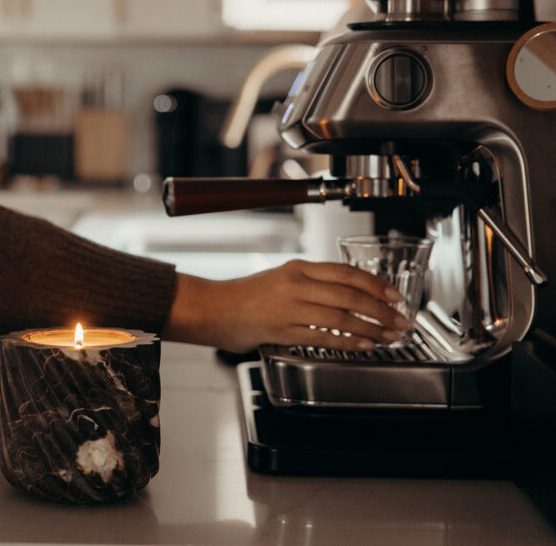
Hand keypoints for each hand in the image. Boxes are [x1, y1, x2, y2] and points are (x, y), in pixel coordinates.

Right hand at [163, 260, 410, 352]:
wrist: (213, 309)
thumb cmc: (245, 297)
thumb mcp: (280, 279)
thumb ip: (310, 284)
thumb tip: (347, 296)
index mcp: (297, 268)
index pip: (346, 273)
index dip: (376, 285)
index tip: (395, 296)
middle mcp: (296, 284)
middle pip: (350, 295)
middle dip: (381, 311)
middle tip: (401, 321)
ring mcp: (290, 308)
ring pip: (342, 317)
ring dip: (371, 329)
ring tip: (388, 337)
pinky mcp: (284, 330)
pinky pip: (325, 336)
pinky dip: (349, 342)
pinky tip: (363, 346)